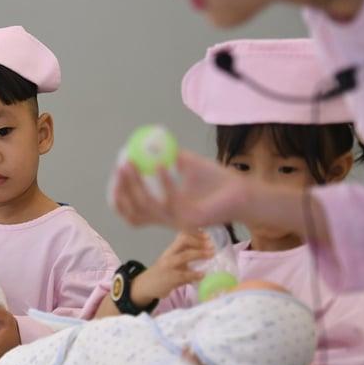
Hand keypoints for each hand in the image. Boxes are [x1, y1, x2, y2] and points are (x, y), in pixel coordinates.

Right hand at [113, 149, 248, 229]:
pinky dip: (163, 181)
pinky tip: (161, 165)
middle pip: (135, 211)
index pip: (134, 212)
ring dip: (136, 185)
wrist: (246, 194)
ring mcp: (179, 221)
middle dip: (123, 189)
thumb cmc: (220, 183)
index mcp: (166, 211)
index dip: (120, 197)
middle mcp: (169, 219)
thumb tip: (152, 143)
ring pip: (147, 207)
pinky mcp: (191, 219)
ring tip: (132, 163)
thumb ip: (171, 156)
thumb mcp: (190, 165)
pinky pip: (171, 199)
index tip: (117, 174)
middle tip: (121, 166)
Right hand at [134, 230, 211, 301]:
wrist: (146, 285)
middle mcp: (169, 255)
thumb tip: (206, 250)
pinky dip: (194, 274)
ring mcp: (168, 266)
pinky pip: (184, 275)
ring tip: (211, 255)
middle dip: (198, 242)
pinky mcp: (169, 279)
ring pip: (184, 256)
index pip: (182, 235)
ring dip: (199, 254)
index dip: (195, 233)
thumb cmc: (163, 272)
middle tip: (211, 245)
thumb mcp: (172, 260)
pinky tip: (202, 274)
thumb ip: (185, 254)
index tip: (207, 235)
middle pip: (183, 241)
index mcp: (171, 249)